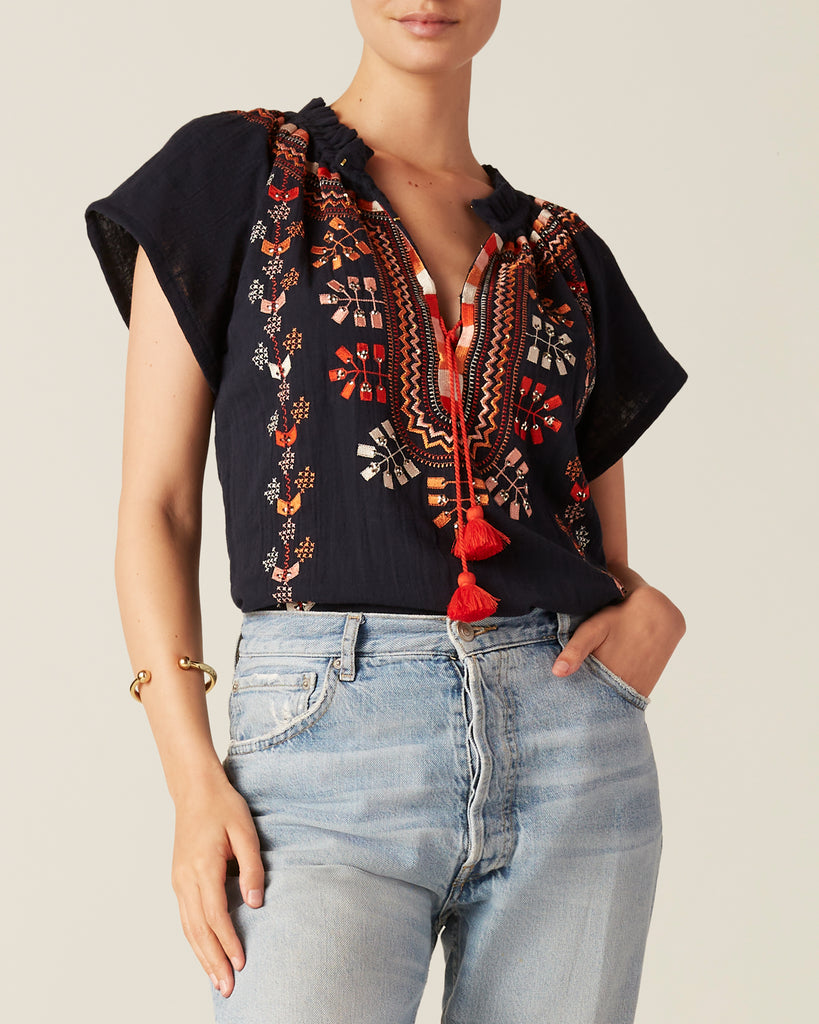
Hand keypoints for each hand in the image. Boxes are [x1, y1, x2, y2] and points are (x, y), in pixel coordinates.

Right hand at [170, 765, 264, 997]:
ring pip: (188, 927)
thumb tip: (255, 903)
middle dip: (213, 960)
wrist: (194, 789)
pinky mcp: (179, 879)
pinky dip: (195, 940)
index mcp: (202, 866)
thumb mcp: (245, 830)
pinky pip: (186, 917)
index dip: (228, 940)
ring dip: (202, 956)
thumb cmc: (222, 805)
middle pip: (198, 929)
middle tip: (227, 988)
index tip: (241, 961)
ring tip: (216, 980)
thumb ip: (251, 867)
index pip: (215, 914)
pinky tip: (205, 953)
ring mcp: (179, 880)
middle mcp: (185, 878)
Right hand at [552, 584, 685, 697]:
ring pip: (646, 599)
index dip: (605, 580)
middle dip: (619, 593)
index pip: (623, 574)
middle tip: (601, 607)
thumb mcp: (590, 636)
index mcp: (649, 598)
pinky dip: (643, 614)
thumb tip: (556, 672)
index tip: (592, 587)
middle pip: (636, 587)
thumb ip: (575, 639)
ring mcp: (676, 618)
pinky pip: (656, 611)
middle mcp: (668, 606)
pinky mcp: (678, 629)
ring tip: (613, 619)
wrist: (625, 691)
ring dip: (631, 604)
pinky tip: (628, 626)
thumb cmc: (606, 661)